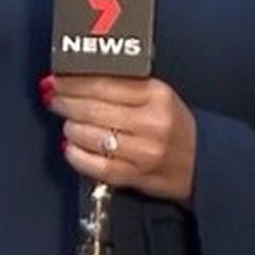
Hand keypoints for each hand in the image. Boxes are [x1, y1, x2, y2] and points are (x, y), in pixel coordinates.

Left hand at [45, 75, 197, 204]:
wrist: (201, 163)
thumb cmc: (174, 126)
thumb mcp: (158, 96)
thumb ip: (124, 86)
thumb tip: (79, 79)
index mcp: (156, 95)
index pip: (104, 83)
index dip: (73, 82)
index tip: (56, 79)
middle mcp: (151, 122)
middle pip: (93, 109)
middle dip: (65, 102)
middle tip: (53, 98)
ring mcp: (143, 151)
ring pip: (91, 136)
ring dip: (70, 128)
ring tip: (66, 123)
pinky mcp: (136, 175)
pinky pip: (96, 165)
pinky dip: (77, 155)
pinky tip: (70, 148)